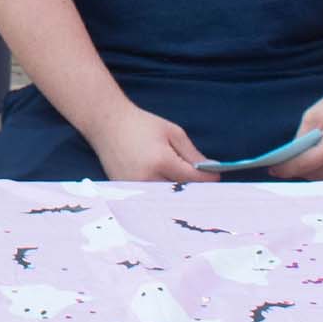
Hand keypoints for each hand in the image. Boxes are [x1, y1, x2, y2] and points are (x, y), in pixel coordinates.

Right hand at [83, 106, 220, 183]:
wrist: (106, 123)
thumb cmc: (140, 124)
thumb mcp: (172, 132)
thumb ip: (192, 154)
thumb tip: (211, 170)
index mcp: (161, 161)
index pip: (194, 180)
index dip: (209, 179)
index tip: (217, 176)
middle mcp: (147, 178)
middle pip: (181, 193)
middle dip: (194, 188)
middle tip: (202, 181)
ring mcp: (135, 187)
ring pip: (166, 198)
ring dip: (177, 192)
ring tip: (183, 182)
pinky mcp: (126, 191)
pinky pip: (151, 196)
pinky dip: (161, 192)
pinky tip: (166, 184)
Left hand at [274, 83, 322, 179]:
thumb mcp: (313, 116)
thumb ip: (300, 139)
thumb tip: (288, 159)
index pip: (304, 165)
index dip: (285, 169)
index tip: (272, 170)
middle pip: (314, 175)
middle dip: (297, 170)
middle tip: (281, 166)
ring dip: (311, 173)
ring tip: (298, 164)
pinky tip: (317, 163)